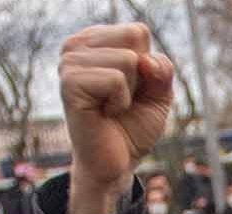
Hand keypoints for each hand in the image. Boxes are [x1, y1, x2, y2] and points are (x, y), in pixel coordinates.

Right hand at [60, 24, 176, 213]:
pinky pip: (116, 79)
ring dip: (129, 92)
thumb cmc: (132, 127)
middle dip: (139, 77)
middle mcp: (76, 47)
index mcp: (94, 40)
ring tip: (110, 107)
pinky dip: (120, 102)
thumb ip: (162, 68)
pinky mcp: (69, 84)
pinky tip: (104, 113)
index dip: (146, 66)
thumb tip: (145, 61)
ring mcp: (69, 64)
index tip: (130, 89)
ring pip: (128, 60)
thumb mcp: (159, 93)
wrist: (115, 164)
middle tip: (120, 100)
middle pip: (134, 40)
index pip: (138, 32)